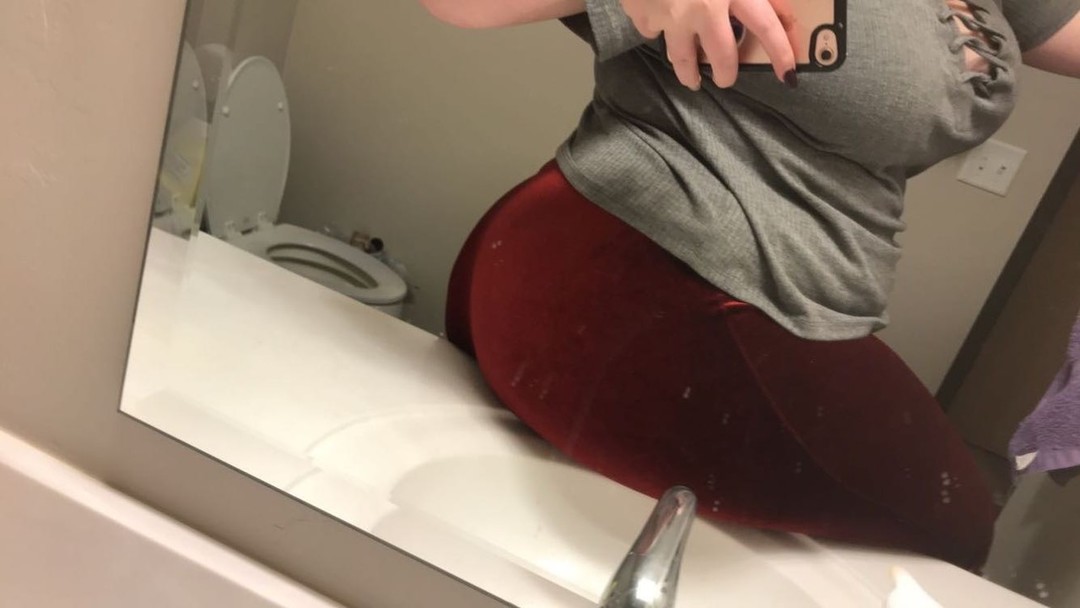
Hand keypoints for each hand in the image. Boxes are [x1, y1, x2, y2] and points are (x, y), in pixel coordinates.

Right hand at [620, 0, 798, 88]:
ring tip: (692, 79)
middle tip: (726, 79)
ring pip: (682, 58)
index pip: (767, 27)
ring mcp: (672, 15)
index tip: (788, 75)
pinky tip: (658, 24)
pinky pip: (652, 30)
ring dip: (689, 73)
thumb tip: (781, 9)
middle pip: (723, 56)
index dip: (781, 53)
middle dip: (726, 73)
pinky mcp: (643, 15)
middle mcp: (705, 7)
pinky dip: (656, 29)